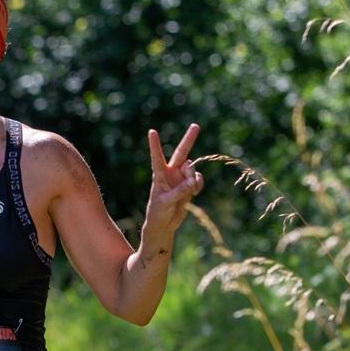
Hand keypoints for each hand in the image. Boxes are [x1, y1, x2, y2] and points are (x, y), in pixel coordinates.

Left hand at [141, 123, 203, 240]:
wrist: (164, 224)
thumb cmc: (158, 213)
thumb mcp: (166, 202)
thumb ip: (180, 191)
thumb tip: (194, 180)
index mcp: (159, 174)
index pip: (157, 157)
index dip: (155, 144)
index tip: (151, 131)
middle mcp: (171, 172)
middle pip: (182, 152)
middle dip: (189, 139)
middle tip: (196, 125)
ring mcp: (181, 178)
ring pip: (193, 170)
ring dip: (193, 179)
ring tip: (188, 191)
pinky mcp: (189, 185)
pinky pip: (198, 180)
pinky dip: (198, 185)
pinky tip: (194, 193)